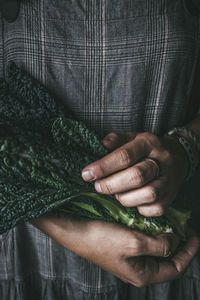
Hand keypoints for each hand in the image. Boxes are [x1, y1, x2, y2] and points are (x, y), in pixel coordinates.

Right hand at [30, 214, 198, 286]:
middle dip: (178, 243)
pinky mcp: (123, 245)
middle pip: (166, 258)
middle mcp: (138, 267)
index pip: (175, 267)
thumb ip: (159, 244)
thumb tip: (174, 241)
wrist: (75, 230)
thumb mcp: (134, 242)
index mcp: (142, 273)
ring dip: (164, 235)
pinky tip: (152, 219)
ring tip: (171, 221)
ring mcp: (130, 257)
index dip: (188, 253)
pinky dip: (152, 231)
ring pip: (155, 248)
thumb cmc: (101, 239)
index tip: (195, 236)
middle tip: (184, 226)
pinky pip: (144, 240)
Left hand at [82, 132, 188, 216]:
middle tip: (98, 186)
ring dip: (126, 198)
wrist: (176, 157)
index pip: (125, 156)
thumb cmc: (145, 149)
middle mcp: (162, 161)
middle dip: (111, 184)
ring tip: (116, 194)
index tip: (87, 174)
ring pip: (148, 194)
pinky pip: (156, 208)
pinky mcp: (171, 197)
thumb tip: (100, 146)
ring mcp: (169, 180)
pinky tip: (132, 201)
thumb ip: (115, 140)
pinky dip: (140, 208)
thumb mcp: (131, 138)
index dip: (103, 167)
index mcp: (148, 143)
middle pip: (137, 176)